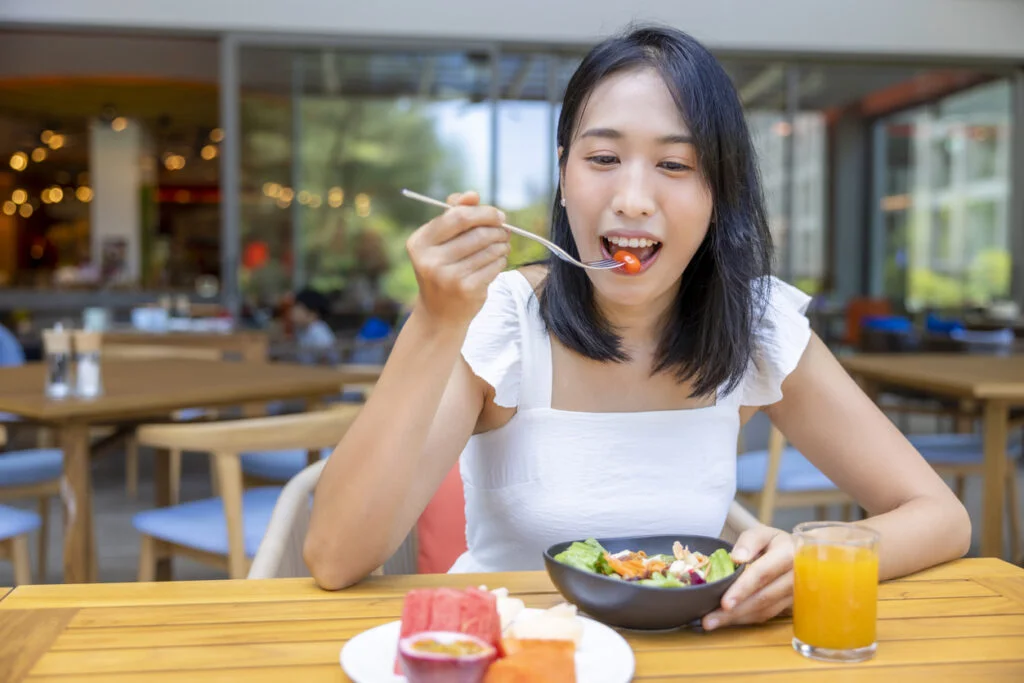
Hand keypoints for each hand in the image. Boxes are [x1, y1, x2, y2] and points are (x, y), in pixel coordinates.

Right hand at [406, 191, 510, 328]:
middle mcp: (430, 260)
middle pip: (477, 232)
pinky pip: (494, 265)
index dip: (483, 212)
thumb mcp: (440, 241)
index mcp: (420, 242)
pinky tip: (496, 262)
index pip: (457, 216)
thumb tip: (473, 195)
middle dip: (498, 229)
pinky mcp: (466, 290)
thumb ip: (454, 214)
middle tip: (505, 231)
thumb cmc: (443, 269)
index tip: (498, 215)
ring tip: (502, 246)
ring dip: (502, 245)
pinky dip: (501, 260)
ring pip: (489, 249)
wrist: (440, 314)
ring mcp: (448, 277)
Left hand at [702, 525, 793, 630]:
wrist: (800, 554)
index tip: (724, 603)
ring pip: (764, 611)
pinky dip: (745, 619)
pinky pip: (767, 615)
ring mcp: (796, 595)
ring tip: (712, 622)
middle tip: (709, 620)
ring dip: (737, 619)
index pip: (762, 574)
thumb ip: (749, 541)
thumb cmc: (775, 543)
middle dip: (735, 611)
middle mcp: (796, 577)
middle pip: (762, 598)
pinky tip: (728, 620)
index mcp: (788, 554)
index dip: (742, 589)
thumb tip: (737, 558)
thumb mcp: (762, 533)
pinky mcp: (791, 606)